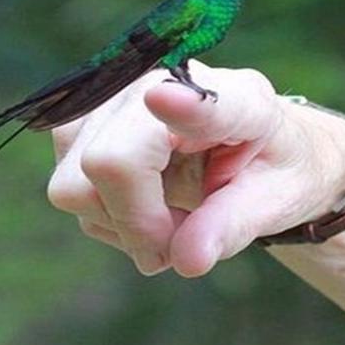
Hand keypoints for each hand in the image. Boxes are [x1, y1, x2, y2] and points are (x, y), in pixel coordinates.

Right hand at [46, 62, 344, 276]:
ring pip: (75, 185)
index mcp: (239, 100)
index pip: (206, 103)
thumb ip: (234, 225)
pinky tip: (147, 207)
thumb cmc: (269, 169)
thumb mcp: (275, 200)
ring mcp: (114, 100)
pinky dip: (107, 216)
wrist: (252, 148)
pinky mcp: (82, 123)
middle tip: (183, 244)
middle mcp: (165, 83)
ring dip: (122, 223)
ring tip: (172, 219)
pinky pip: (69, 190)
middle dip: (138, 225)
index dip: (185, 108)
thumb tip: (187, 260)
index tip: (163, 100)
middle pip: (109, 162)